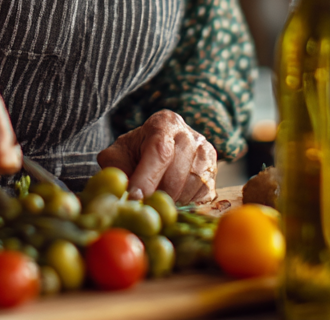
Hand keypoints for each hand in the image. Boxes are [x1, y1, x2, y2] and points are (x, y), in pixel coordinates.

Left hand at [96, 109, 217, 203]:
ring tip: (156, 201)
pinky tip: (172, 200)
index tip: (134, 197)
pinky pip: (202, 197)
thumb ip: (115, 168)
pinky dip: (185, 205)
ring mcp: (205, 153)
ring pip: (191, 188)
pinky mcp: (213, 172)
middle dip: (158, 195)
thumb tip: (120, 190)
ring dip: (172, 202)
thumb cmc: (135, 153)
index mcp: (164, 123)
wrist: (159, 148)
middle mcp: (189, 135)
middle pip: (177, 174)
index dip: (146, 177)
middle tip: (143, 207)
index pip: (159, 151)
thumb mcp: (118, 154)